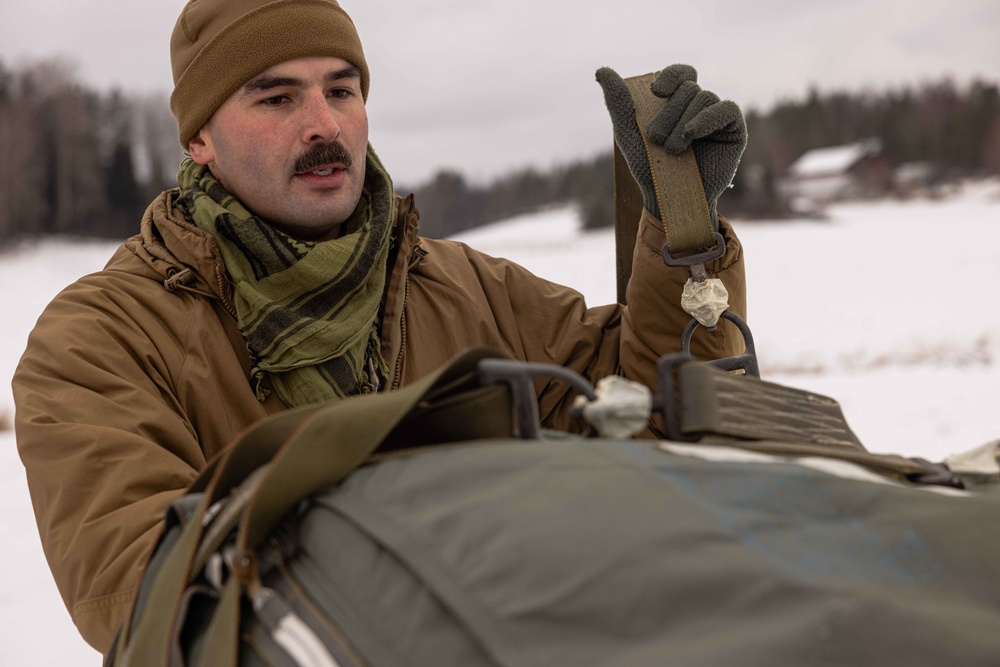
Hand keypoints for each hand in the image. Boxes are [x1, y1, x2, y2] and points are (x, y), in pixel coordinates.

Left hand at [596, 64, 746, 227]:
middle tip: (655, 140)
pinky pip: (726, 109)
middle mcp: (699, 105)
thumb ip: (618, 102)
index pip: (681, 73)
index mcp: (678, 102)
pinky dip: (706, 118)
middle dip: (668, 112)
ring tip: (671, 150)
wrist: (669, 199)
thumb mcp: (629, 133)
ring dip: (682, 124)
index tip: (655, 92)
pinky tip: (691, 133)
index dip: (671, 75)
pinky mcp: (734, 130)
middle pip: (688, 88)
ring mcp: (717, 116)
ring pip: (704, 98)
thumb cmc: (649, 167)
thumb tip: (602, 70)